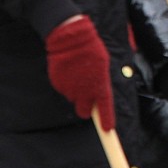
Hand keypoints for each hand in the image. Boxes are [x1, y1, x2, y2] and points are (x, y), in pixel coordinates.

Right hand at [45, 15, 114, 129]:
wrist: (70, 38)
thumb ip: (104, 80)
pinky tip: (69, 69)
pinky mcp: (58, 84)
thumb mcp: (104, 62)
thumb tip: (109, 87)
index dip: (106, 119)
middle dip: (86, 108)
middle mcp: (85, 90)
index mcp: (100, 83)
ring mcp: (70, 88)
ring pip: (74, 98)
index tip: (107, 129)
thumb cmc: (92, 47)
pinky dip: (67, 83)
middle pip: (84, 111)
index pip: (105, 107)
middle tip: (87, 98)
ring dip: (77, 91)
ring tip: (79, 72)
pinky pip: (64, 89)